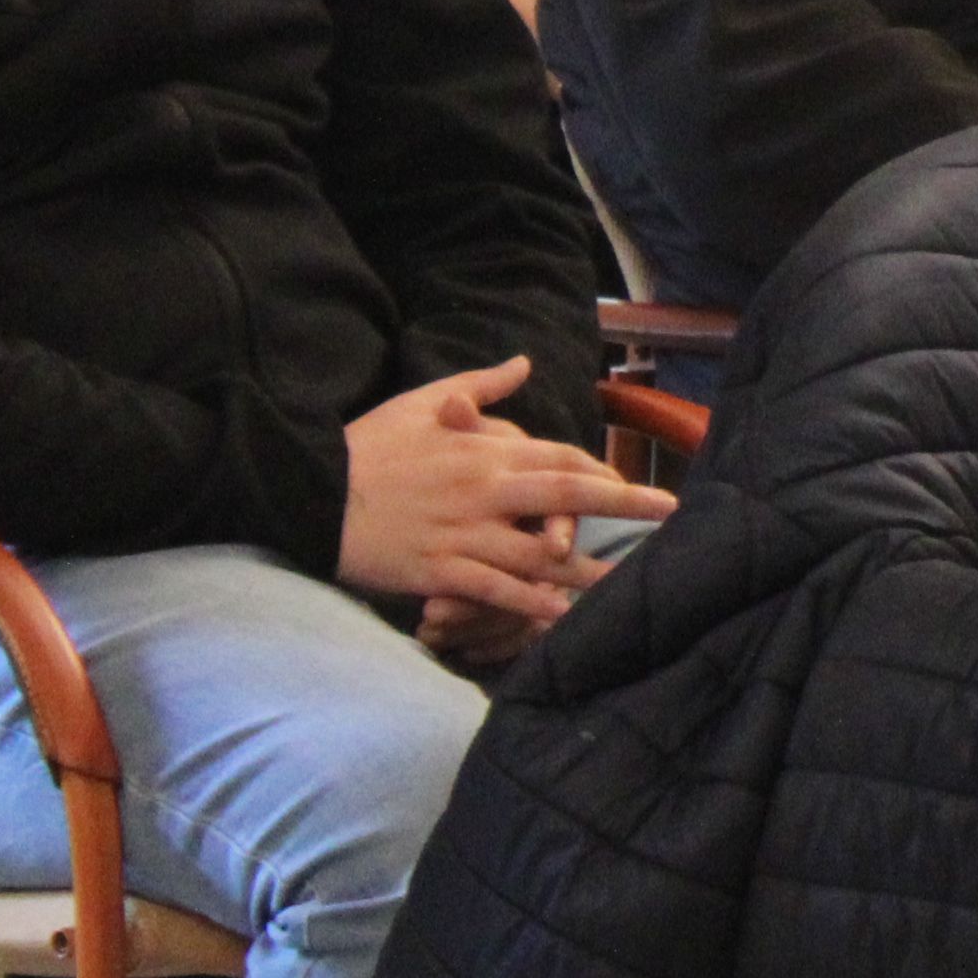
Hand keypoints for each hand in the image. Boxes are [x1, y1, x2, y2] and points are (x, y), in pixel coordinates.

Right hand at [339, 357, 673, 634]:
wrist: (307, 488)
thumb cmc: (368, 445)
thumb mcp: (423, 400)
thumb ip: (482, 386)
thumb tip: (524, 362)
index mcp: (485, 451)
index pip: (560, 459)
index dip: (603, 473)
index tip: (637, 485)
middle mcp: (484, 491)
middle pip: (566, 496)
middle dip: (623, 504)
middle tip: (670, 513)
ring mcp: (463, 533)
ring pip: (537, 554)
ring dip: (586, 570)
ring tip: (627, 585)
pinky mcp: (438, 569)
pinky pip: (493, 590)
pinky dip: (528, 603)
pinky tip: (560, 615)